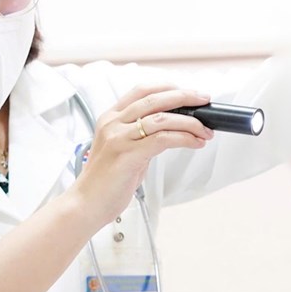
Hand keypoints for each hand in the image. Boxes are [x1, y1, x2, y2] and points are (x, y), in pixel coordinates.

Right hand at [71, 84, 214, 224]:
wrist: (86, 204)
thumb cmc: (104, 181)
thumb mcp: (121, 149)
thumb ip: (140, 136)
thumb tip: (170, 130)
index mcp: (110, 118)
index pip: (141, 91)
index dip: (167, 87)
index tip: (187, 91)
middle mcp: (113, 123)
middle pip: (155, 99)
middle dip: (184, 97)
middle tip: (203, 101)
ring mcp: (119, 138)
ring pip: (162, 118)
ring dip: (190, 123)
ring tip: (205, 130)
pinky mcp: (127, 154)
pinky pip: (163, 139)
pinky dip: (184, 138)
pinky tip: (194, 142)